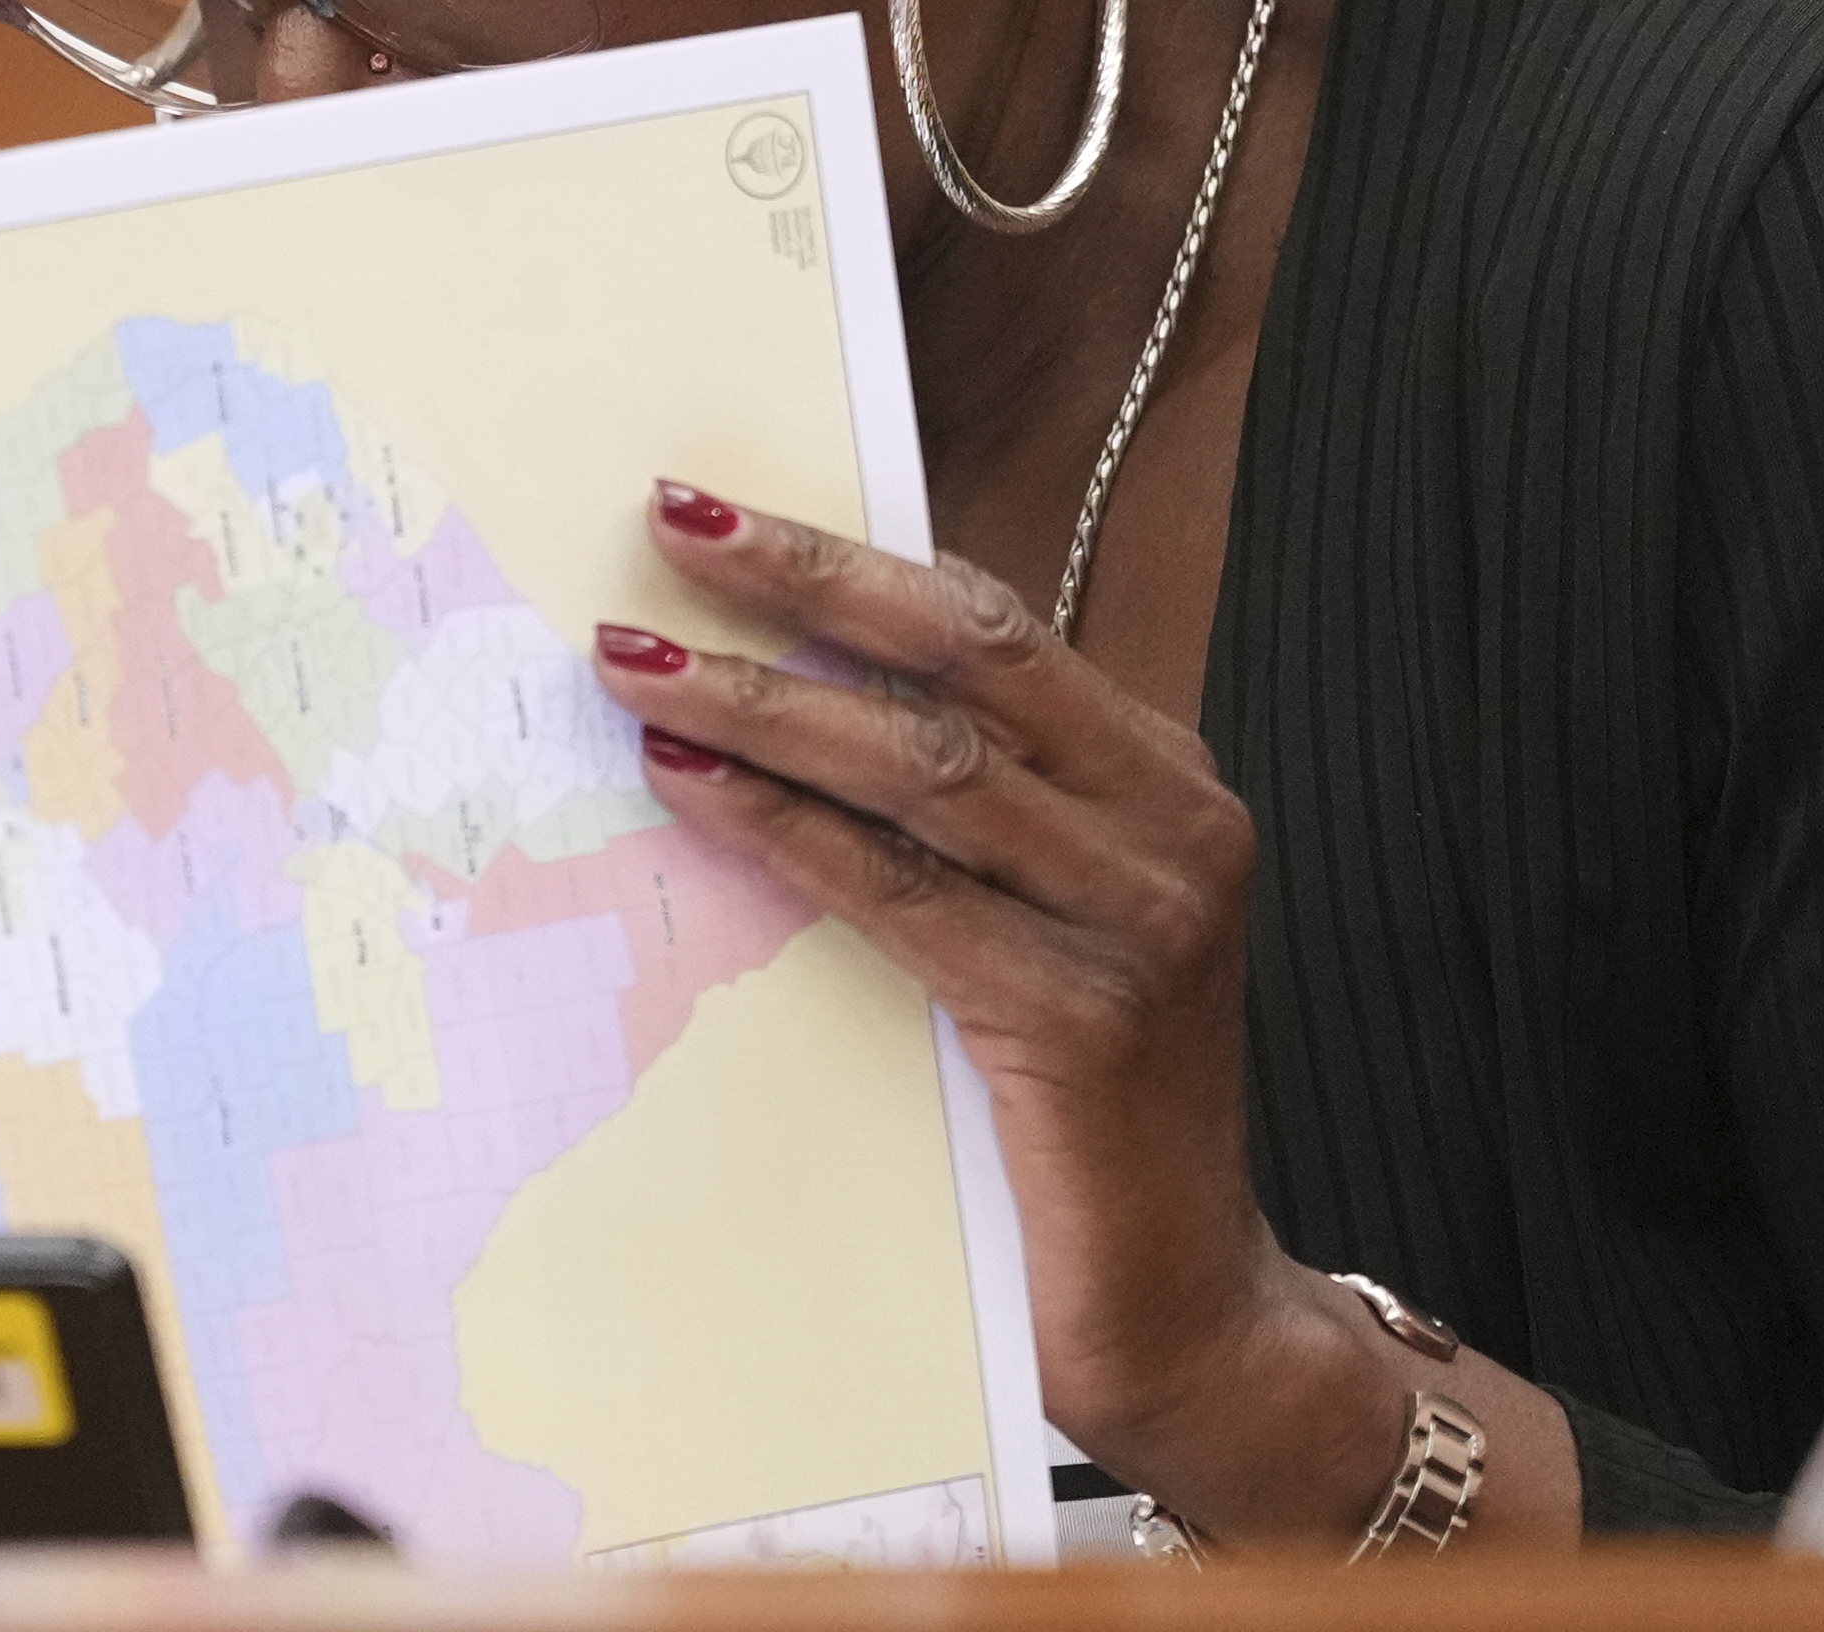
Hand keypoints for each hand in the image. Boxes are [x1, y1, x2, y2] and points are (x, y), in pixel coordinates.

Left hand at [600, 480, 1452, 1543]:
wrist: (1187, 1310)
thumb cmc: (1081, 1106)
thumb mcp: (1033, 919)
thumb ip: (948, 811)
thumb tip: (770, 688)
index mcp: (1161, 777)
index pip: (993, 623)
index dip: (851, 558)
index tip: (715, 512)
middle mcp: (1174, 824)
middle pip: (968, 656)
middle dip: (807, 581)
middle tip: (670, 527)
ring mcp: (1143, 919)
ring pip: (924, 766)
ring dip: (762, 703)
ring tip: (637, 665)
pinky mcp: (1085, 1020)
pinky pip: (906, 895)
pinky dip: (789, 829)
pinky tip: (694, 787)